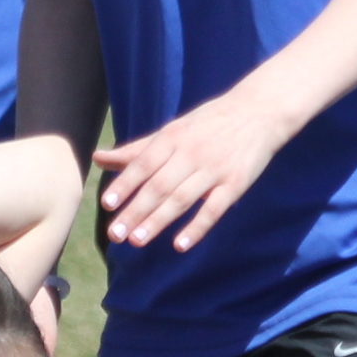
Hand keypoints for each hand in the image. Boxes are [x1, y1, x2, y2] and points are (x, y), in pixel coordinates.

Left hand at [93, 87, 293, 252]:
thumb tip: (98, 158)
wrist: (259, 112)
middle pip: (159, 186)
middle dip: (135, 211)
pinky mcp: (235, 184)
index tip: (107, 204)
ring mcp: (214, 169)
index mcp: (172, 138)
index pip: (143, 164)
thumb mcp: (172, 130)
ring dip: (158, 221)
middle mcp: (191, 153)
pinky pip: (214, 209)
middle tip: (115, 234)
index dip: (125, 184)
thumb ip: (136, 149)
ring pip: (182, 199)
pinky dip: (197, 227)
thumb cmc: (208, 123)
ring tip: (137, 240)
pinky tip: (180, 245)